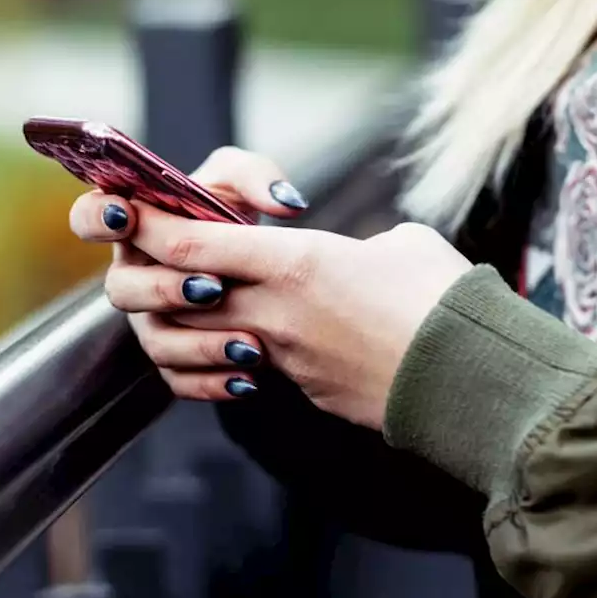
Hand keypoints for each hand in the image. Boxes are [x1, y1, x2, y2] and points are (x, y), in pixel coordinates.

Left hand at [69, 147, 471, 429]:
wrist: (472, 384)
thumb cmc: (445, 301)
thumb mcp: (401, 245)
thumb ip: (355, 244)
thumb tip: (353, 256)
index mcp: (295, 261)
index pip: (189, 242)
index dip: (147, 223)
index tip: (124, 208)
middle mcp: (274, 311)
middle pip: (174, 293)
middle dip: (147, 273)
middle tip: (151, 254)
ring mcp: (282, 357)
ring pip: (197, 337)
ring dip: (184, 319)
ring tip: (201, 298)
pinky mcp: (299, 388)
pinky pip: (240, 370)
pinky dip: (228, 354)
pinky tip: (247, 342)